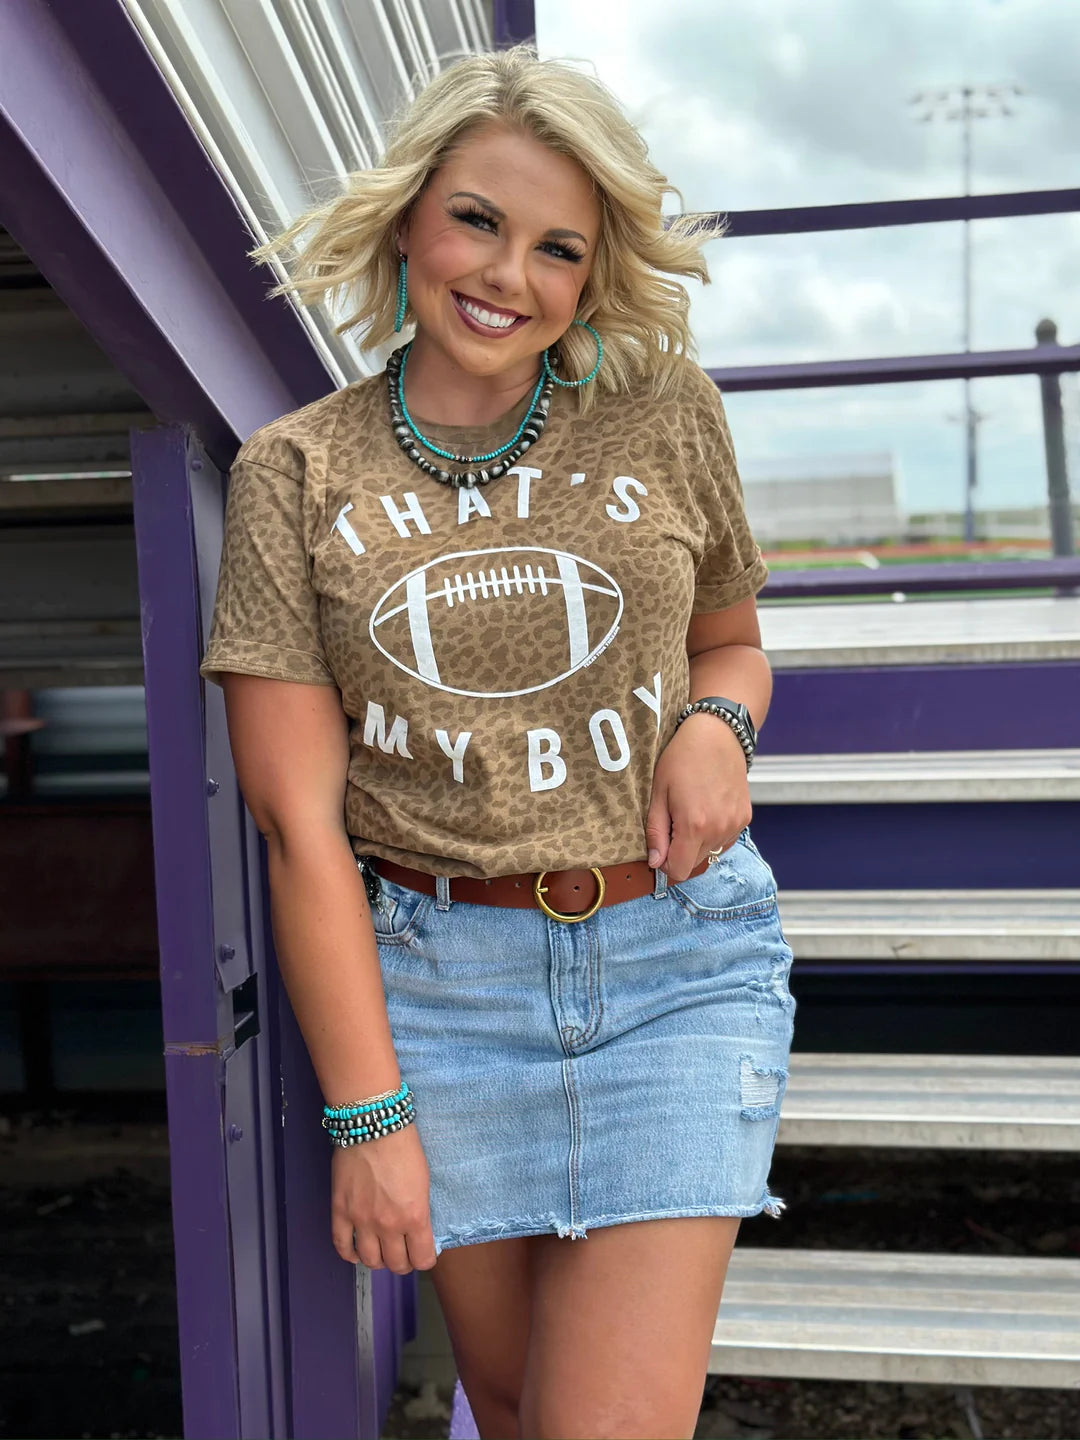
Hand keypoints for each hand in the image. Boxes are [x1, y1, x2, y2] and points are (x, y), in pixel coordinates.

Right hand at [331, 1122, 437, 1272]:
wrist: (374, 1126)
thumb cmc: (405, 1147)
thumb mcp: (424, 1182)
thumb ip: (419, 1211)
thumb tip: (417, 1230)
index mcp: (414, 1217)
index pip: (422, 1259)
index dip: (425, 1258)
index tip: (423, 1252)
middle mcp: (388, 1226)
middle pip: (396, 1264)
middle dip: (403, 1262)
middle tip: (403, 1251)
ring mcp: (361, 1221)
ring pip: (370, 1261)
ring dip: (378, 1261)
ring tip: (381, 1251)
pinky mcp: (340, 1212)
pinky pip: (342, 1246)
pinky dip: (350, 1254)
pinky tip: (357, 1250)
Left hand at [645, 714, 751, 883]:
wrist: (718, 735)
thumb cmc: (682, 759)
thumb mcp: (659, 793)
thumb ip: (656, 832)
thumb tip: (656, 863)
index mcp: (694, 825)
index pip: (680, 871)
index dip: (666, 864)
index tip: (662, 846)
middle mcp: (719, 830)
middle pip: (695, 864)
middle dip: (681, 851)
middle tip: (675, 821)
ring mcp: (735, 825)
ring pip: (711, 852)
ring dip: (698, 842)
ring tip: (692, 811)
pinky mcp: (745, 818)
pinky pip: (725, 840)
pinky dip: (714, 833)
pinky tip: (708, 809)